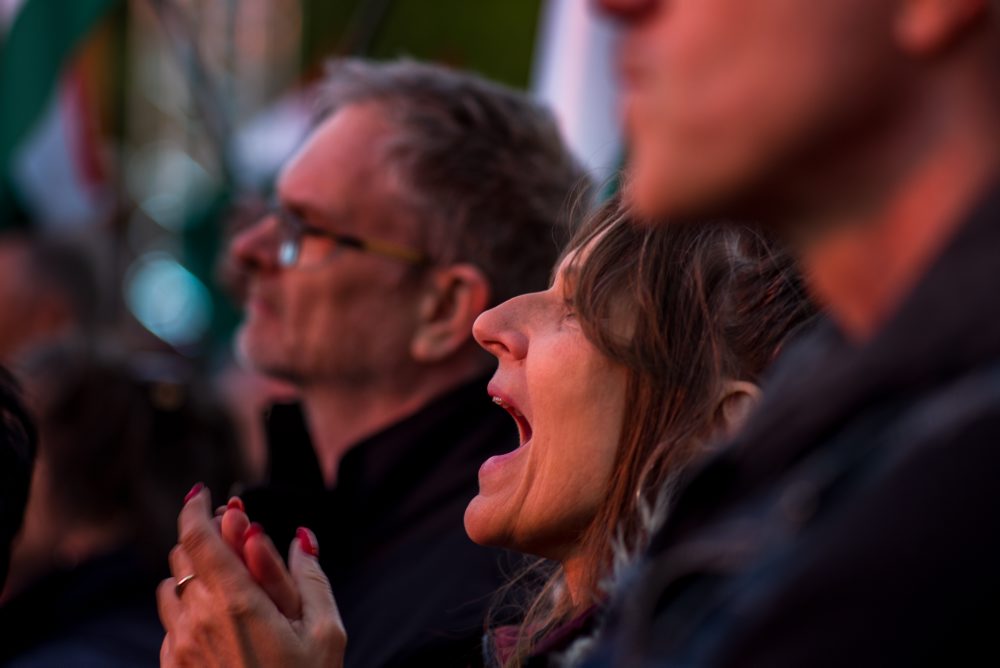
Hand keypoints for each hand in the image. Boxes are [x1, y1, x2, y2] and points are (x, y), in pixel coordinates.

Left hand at [158, 487, 346, 667]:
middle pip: (183, 554)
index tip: (202, 493)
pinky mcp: (171, 666)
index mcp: (236, 603)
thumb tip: (301, 535)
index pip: (197, 537)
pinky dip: (189, 605)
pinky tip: (220, 620)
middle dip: (208, 538)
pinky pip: (169, 619)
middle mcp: (197, 619)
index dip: (194, 507)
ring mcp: (178, 645)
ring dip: (195, 571)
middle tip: (237, 538)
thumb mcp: (325, 632)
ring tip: (229, 581)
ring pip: (171, 584)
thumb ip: (311, 576)